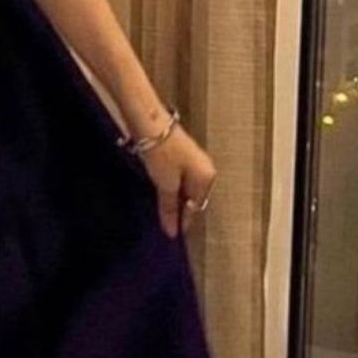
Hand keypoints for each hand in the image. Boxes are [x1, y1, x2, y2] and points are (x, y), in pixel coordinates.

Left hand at [138, 123, 217, 239]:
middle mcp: (205, 169)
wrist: (151, 124)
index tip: (174, 234)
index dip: (185, 221)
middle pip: (194, 198)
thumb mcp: (166, 185)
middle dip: (181, 210)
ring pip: (186, 187)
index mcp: (206, 178)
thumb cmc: (162, 153)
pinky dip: (171, 186)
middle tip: (165, 222)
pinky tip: (160, 189)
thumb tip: (173, 231)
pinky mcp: (182, 154)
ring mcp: (195, 161)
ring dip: (174, 198)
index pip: (196, 208)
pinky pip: (180, 177)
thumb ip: (170, 208)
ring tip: (160, 208)